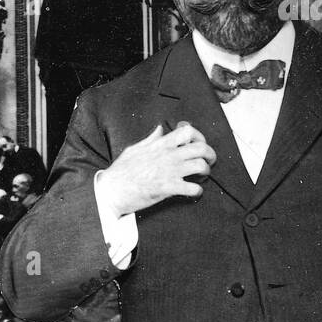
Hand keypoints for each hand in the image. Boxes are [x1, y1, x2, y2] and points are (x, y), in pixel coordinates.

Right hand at [100, 122, 216, 215]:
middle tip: (208, 162)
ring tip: (201, 177)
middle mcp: (167, 156)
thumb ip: (150, 139)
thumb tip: (159, 129)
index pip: (187, 131)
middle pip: (201, 147)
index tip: (197, 144)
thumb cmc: (120, 172)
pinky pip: (193, 188)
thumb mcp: (134, 149)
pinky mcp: (168, 188)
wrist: (111, 191)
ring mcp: (169, 171)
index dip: (198, 136)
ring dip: (206, 172)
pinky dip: (198, 191)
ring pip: (201, 166)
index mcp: (159, 145)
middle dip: (210, 155)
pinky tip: (193, 193)